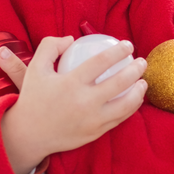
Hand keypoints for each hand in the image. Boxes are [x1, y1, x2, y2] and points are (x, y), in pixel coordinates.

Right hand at [0, 37, 147, 173]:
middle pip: (120, 82)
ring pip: (126, 105)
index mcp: (71, 83)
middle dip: (136, 69)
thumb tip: (72, 38)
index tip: (128, 45)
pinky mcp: (96, 133)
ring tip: (143, 81)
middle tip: (142, 62)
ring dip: (140, 91)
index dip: (118, 51)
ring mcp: (92, 120)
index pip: (101, 62)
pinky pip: (120, 119)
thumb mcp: (35, 68)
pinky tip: (135, 99)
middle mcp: (84, 102)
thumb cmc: (34, 98)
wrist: (29, 135)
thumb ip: (50, 46)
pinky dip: (131, 108)